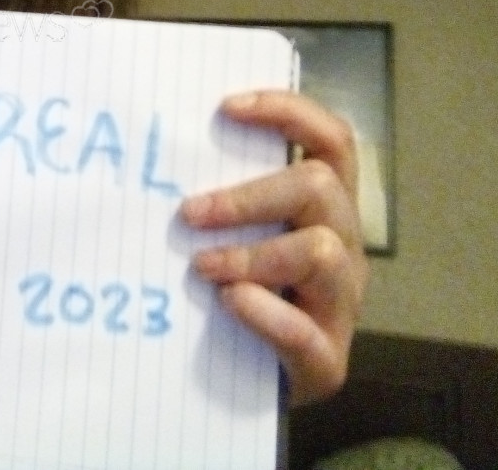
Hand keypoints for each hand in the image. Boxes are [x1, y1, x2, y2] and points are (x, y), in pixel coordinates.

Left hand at [180, 90, 369, 405]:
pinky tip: (229, 304)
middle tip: (189, 212)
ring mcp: (341, 305)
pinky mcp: (327, 362)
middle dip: (249, 195)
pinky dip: (264, 313)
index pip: (332, 141)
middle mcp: (344, 248)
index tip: (227, 107)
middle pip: (321, 188)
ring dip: (252, 254)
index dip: (289, 112)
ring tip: (203, 265)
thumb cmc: (231, 296)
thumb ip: (218, 201)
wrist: (247, 390)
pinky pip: (305, 332)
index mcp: (324, 209)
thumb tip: (154, 158)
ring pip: (321, 252)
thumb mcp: (232, 236)